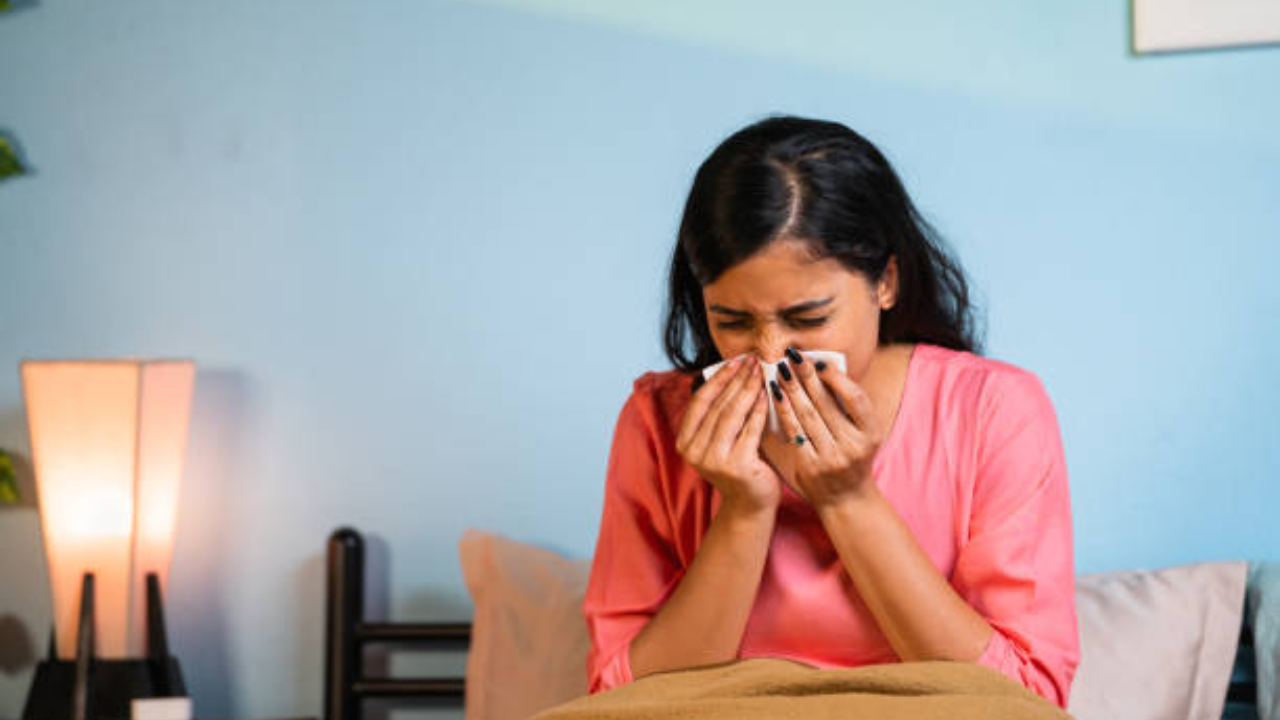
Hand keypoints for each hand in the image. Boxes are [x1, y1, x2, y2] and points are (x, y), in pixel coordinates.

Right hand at [676, 356, 781, 514]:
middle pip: (718, 405)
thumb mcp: (722, 439)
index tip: (734, 360)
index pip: (701, 401)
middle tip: (751, 360)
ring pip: (732, 414)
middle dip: (736, 379)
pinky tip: (767, 394)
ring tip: (760, 371)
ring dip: (748, 389)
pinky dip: (760, 409)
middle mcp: (694, 451)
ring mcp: (713, 460)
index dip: (718, 378)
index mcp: (685, 442)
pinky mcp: (735, 465)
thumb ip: (720, 414)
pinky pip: (750, 429)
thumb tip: (732, 373)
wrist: (751, 504)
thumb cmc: (740, 466)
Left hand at [765, 347, 883, 508]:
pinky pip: (794, 432)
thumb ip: (848, 407)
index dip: (838, 379)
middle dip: (808, 377)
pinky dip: (784, 411)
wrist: (846, 498)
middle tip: (793, 355)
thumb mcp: (861, 433)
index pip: (856, 400)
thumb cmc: (852, 456)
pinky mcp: (810, 466)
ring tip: (781, 369)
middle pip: (826, 405)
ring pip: (808, 416)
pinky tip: (775, 394)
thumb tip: (822, 370)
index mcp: (871, 433)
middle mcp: (853, 446)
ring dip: (792, 390)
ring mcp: (831, 458)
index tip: (820, 362)